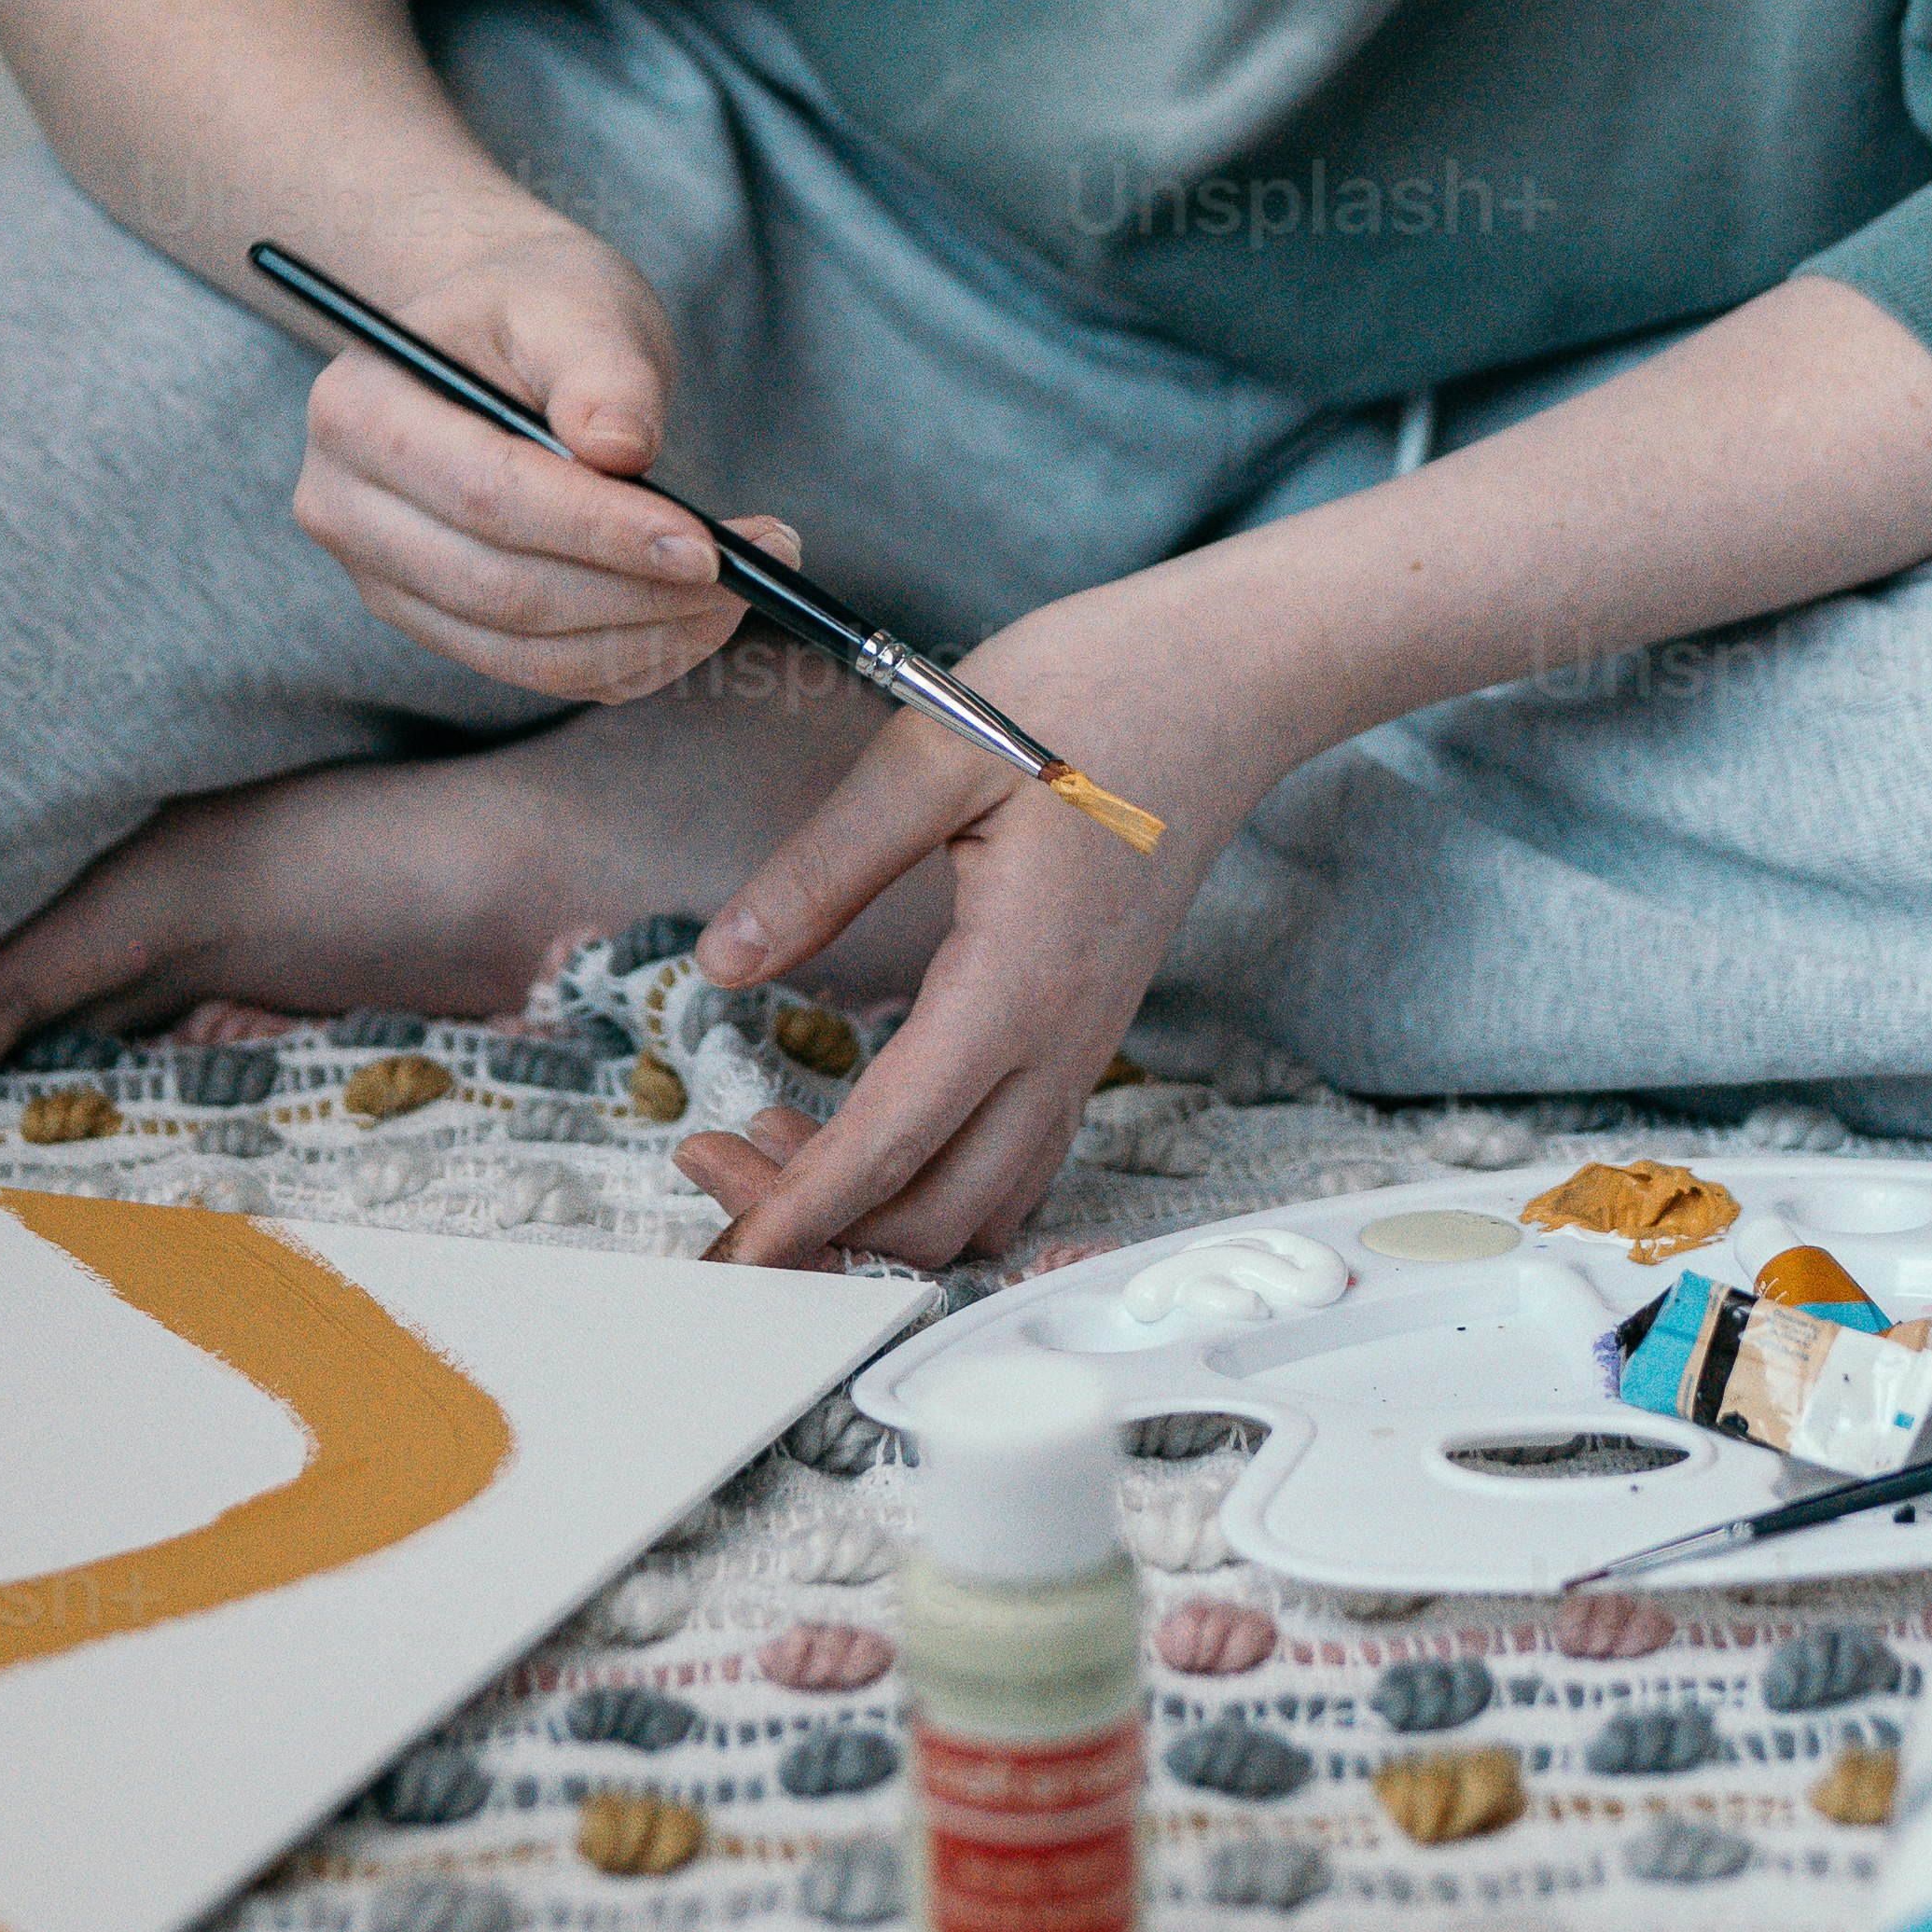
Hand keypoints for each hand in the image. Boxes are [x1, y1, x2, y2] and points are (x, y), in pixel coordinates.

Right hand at [288, 219, 788, 705]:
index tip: (706, 544)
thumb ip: (599, 367)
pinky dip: (625, 659)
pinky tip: (695, 619)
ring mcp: (383, 579)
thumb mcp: (576, 302)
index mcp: (358, 410)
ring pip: (521, 648)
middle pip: (499, 587)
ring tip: (742, 589)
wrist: (506, 339)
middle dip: (635, 593)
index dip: (597, 530)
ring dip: (643, 637)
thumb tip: (619, 448)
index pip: (485, 495)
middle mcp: (345, 507)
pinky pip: (536, 672)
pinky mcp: (435, 624)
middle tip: (751, 570)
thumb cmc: (539, 307)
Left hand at [672, 578, 1300, 1270]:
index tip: (725, 1251)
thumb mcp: (931, 753)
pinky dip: (933, 1176)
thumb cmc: (1091, 693)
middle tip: (707, 1154)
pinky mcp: (1089, 1028)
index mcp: (1017, 982)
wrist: (1223, 680)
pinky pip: (1016, 1155)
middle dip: (819, 1221)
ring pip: (982, 1199)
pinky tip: (863, 1120)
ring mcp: (1084, 1043)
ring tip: (771, 1136)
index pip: (892, 1144)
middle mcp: (1060, 1040)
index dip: (798, 1210)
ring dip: (878, 1208)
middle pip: (936, 1210)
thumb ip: (824, 866)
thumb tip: (725, 960)